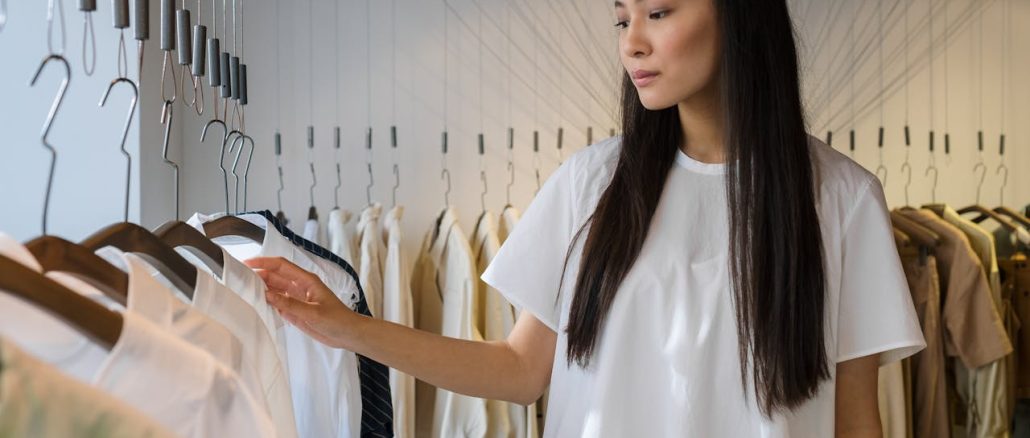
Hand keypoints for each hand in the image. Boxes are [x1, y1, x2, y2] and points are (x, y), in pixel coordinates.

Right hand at [245, 256, 360, 348]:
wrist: (348, 334)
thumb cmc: (337, 320)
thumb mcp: (313, 312)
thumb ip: (290, 305)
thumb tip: (267, 294)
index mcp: (306, 280)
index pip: (281, 266)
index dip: (264, 262)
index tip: (247, 263)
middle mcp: (300, 287)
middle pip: (275, 277)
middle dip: (258, 275)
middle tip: (238, 279)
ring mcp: (297, 299)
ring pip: (274, 290)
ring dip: (261, 289)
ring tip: (242, 291)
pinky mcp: (295, 311)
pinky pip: (277, 304)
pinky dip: (267, 303)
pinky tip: (256, 305)